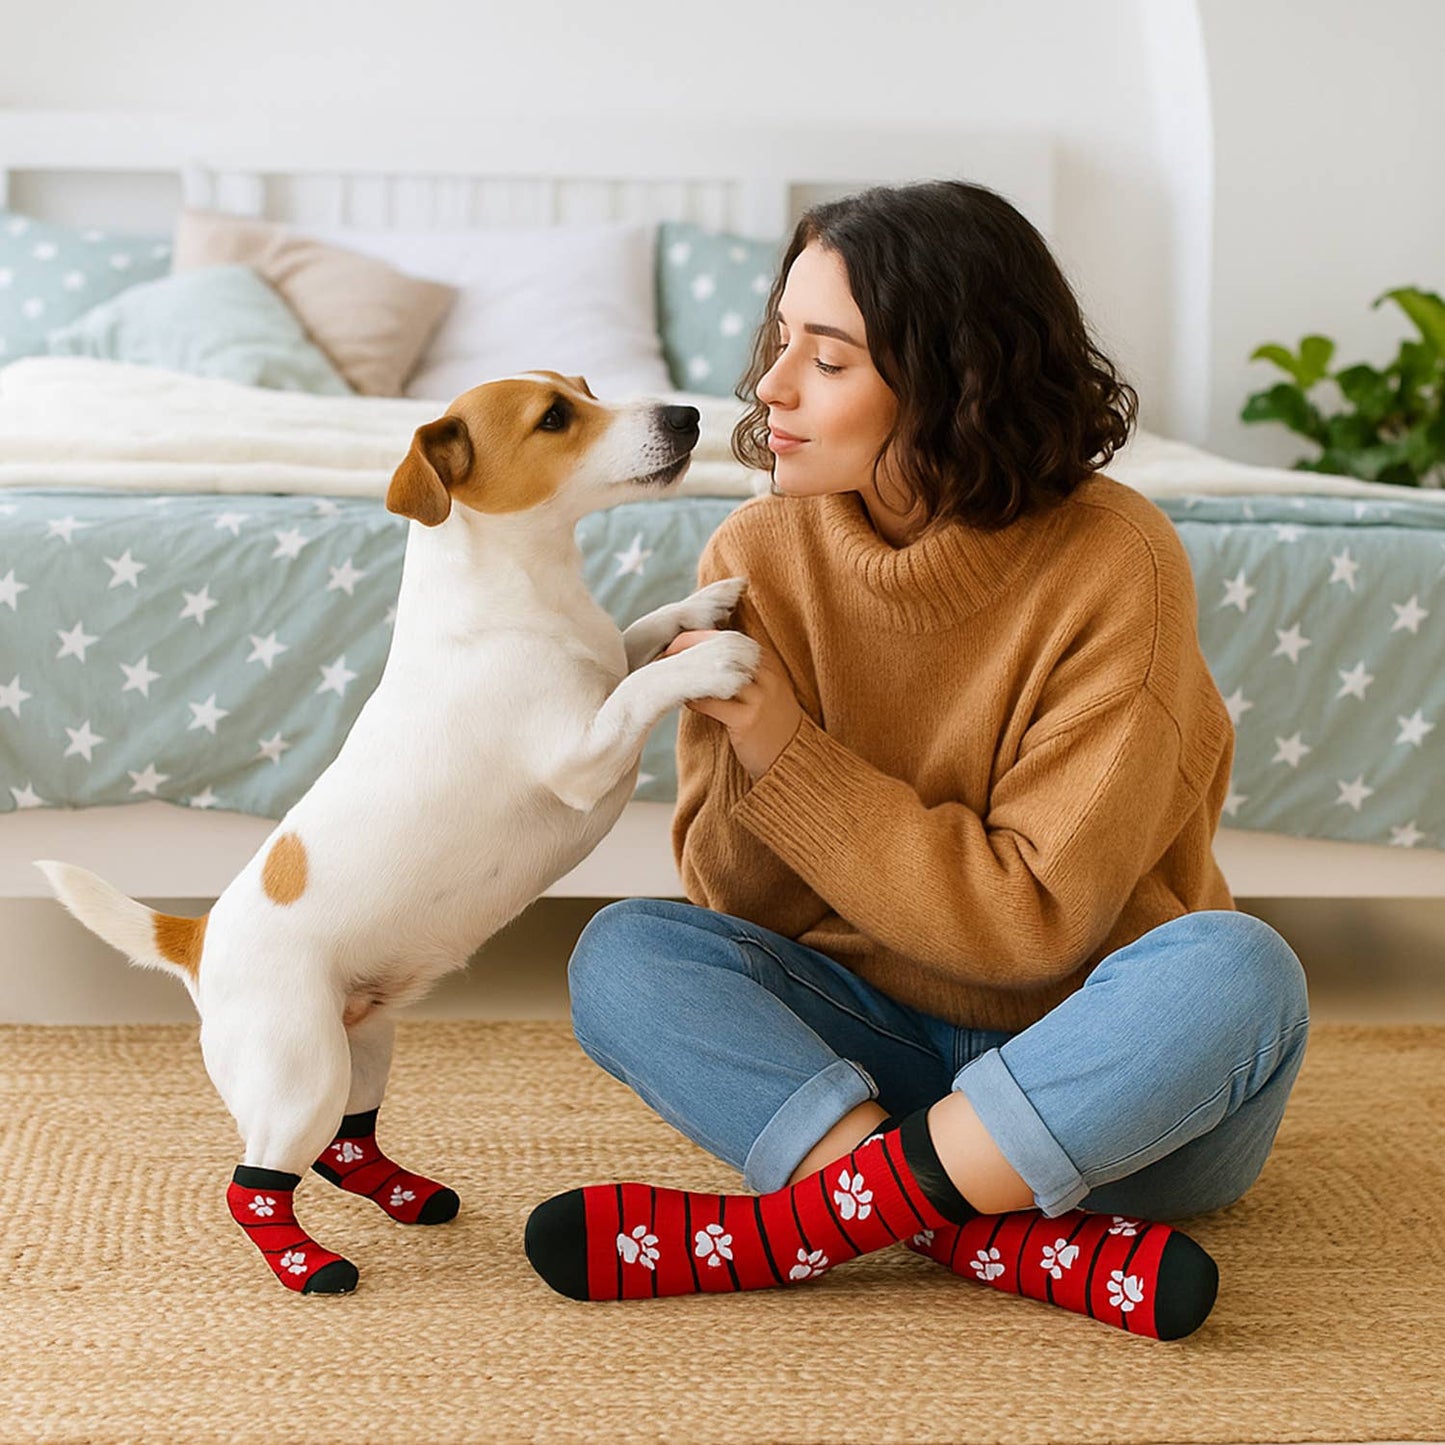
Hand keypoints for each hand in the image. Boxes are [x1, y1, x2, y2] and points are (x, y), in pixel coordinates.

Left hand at [662, 629, 803, 779]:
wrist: (792, 760)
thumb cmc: (770, 726)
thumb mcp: (764, 691)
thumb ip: (742, 673)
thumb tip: (702, 659)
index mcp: (770, 665)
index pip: (731, 637)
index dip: (701, 636)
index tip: (678, 642)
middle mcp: (767, 676)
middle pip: (722, 648)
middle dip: (689, 647)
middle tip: (665, 654)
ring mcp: (760, 697)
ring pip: (716, 673)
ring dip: (688, 671)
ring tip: (668, 674)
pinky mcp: (748, 720)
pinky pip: (712, 702)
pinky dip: (694, 698)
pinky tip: (683, 699)